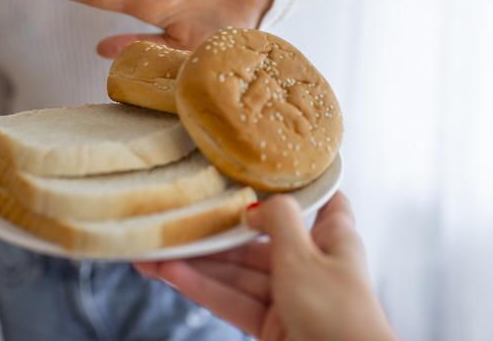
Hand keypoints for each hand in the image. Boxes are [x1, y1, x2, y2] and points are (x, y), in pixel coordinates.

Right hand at [135, 192, 396, 340]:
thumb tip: (256, 205)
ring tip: (155, 252)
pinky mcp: (272, 326)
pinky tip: (170, 275)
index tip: (269, 168)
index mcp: (334, 238)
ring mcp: (291, 297)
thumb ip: (278, 220)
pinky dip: (204, 289)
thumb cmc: (337, 313)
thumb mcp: (304, 255)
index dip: (301, 184)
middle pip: (261, 240)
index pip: (324, 201)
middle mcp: (313, 264)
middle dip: (218, 234)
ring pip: (240, 273)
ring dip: (199, 264)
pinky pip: (234, 301)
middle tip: (175, 220)